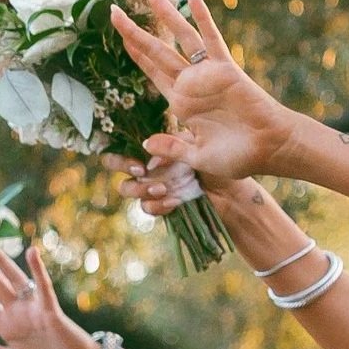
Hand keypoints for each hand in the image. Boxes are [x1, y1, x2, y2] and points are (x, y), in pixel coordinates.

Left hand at [109, 0, 298, 188]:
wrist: (267, 148)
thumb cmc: (236, 156)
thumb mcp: (197, 158)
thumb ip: (172, 148)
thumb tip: (146, 145)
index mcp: (181, 103)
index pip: (152, 73)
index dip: (135, 55)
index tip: (119, 37)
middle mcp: (190, 83)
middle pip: (157, 52)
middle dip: (134, 33)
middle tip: (113, 12)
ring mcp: (207, 73)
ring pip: (181, 37)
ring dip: (165, 15)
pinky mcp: (225, 67)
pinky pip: (211, 37)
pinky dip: (202, 16)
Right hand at [118, 153, 261, 226]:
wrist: (232, 193)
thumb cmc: (219, 160)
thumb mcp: (195, 145)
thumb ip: (171, 144)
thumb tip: (146, 145)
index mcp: (156, 144)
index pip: (126, 141)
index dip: (121, 150)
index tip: (137, 159)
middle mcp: (150, 164)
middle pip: (116, 164)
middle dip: (122, 166)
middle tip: (140, 171)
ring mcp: (152, 185)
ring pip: (127, 187)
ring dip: (140, 189)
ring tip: (162, 189)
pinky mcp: (161, 205)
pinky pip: (146, 207)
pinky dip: (157, 206)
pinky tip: (174, 201)